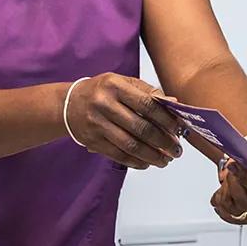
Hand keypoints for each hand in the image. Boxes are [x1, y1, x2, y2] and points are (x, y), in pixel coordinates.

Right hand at [66, 74, 182, 169]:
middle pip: (140, 127)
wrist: (68, 104)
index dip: (166, 119)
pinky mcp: (92, 141)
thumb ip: (148, 92)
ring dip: (152, 156)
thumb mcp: (123, 83)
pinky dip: (136, 161)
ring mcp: (97, 124)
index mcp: (116, 86)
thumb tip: (173, 104)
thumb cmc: (102, 91)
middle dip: (163, 142)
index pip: (147, 104)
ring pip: (130, 145)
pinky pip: (118, 155)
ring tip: (166, 160)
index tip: (179, 129)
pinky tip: (147, 163)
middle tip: (177, 150)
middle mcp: (104, 104)